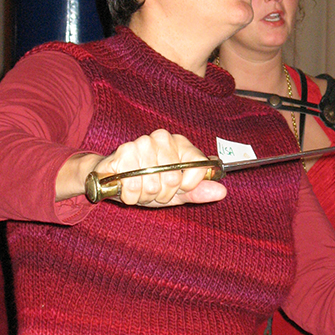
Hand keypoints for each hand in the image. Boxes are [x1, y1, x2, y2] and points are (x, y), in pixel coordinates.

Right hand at [59, 129, 225, 206]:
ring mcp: (142, 142)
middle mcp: (163, 138)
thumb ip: (198, 191)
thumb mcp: (177, 192)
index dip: (189, 185)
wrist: (112, 179)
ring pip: (152, 183)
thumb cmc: (148, 183)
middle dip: (162, 194)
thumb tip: (222, 191)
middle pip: (173, 179)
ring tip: (140, 190)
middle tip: (154, 192)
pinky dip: (131, 195)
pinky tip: (127, 189)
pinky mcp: (123, 151)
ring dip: (145, 196)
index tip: (180, 189)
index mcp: (181, 144)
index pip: (199, 166)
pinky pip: (133, 185)